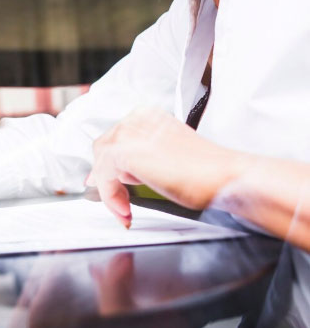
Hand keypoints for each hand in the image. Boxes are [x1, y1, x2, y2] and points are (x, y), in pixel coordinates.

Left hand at [89, 106, 235, 227]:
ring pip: (101, 163)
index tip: (116, 188)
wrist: (226, 176)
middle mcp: (136, 119)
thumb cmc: (208, 172)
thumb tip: (116, 173)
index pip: (116, 138)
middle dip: (108, 178)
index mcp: (148, 116)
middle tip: (122, 203)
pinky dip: (110, 197)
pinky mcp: (125, 151)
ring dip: (110, 191)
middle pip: (103, 148)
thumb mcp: (166, 157)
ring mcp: (129, 133)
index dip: (111, 166)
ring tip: (126, 210)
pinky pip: (104, 176)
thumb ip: (140, 159)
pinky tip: (126, 211)